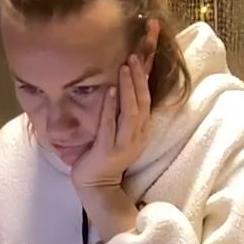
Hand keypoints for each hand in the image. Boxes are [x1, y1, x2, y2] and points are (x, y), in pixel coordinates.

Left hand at [71, 54, 150, 192]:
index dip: (144, 80)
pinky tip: (111, 90)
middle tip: (133, 57)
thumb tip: (120, 88)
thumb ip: (122, 114)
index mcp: (141, 131)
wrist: (97, 185)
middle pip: (142, 103)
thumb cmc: (106, 157)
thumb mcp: (120, 133)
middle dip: (138, 79)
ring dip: (128, 88)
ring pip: (130, 112)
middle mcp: (136, 136)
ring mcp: (123, 144)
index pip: (146, 101)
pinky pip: (110, 124)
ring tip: (124, 68)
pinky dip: (111, 106)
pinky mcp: (108, 149)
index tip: (140, 59)